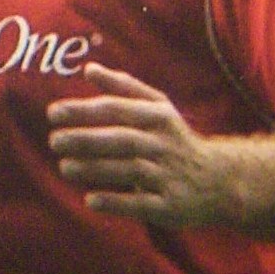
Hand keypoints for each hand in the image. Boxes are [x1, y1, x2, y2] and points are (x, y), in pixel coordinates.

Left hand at [46, 63, 231, 228]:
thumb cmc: (176, 139)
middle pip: (123, 139)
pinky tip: (90, 200)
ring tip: (64, 167)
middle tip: (54, 140)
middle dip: (87, 138)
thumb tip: (88, 69)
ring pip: (130, 170)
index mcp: (158, 118)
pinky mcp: (170, 205)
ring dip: (96, 168)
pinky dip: (116, 202)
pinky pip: (142, 203)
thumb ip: (122, 87)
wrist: (221, 180)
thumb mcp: (157, 108)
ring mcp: (169, 176)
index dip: (85, 110)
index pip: (118, 110)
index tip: (53, 112)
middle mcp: (165, 144)